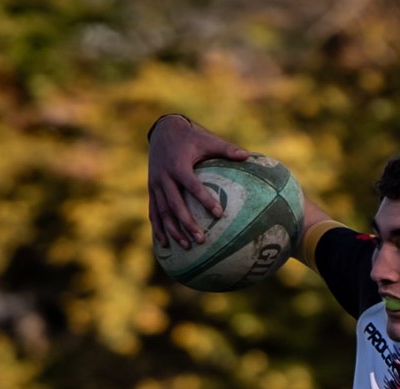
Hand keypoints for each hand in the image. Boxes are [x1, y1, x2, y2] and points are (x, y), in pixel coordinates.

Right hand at [147, 115, 251, 248]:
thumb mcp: (208, 140)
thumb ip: (227, 150)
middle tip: (201, 240)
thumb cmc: (191, 137)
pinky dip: (158, 227)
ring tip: (186, 247)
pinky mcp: (151, 189)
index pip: (192, 185)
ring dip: (173, 230)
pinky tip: (165, 244)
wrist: (163, 130)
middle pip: (175, 204)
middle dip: (187, 223)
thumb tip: (248, 156)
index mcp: (178, 165)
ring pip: (162, 211)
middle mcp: (163, 176)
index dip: (204, 199)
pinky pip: (153, 211)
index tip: (219, 214)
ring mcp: (155, 184)